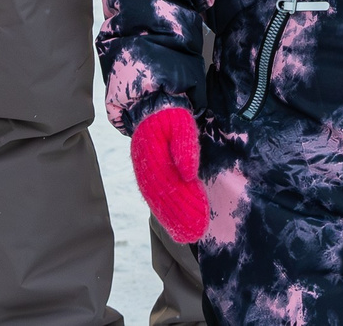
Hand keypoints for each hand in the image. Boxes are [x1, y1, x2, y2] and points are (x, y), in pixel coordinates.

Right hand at [130, 105, 207, 242]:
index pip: (168, 185)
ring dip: (172, 219)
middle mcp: (145, 167)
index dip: (183, 204)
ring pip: (157, 200)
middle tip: (195, 236)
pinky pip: (155, 196)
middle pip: (161, 197)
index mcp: (152, 154)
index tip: (199, 219)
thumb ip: (184, 146)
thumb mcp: (181, 123)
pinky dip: (165, 211)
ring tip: (188, 235)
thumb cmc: (171, 114)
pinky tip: (175, 224)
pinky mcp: (147, 174)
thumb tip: (188, 174)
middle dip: (178, 218)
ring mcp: (144, 171)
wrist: (153, 106)